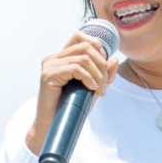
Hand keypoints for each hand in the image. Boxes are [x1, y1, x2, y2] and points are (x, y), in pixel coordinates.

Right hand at [25, 32, 119, 154]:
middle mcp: (53, 58)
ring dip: (97, 75)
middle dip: (101, 64)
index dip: (96, 46)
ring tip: (99, 90)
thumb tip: (114, 59)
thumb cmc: (72, 108)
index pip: (79, 36)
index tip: (103, 66)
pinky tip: (91, 89)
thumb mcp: (93, 88)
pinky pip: (76, 68)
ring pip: (84, 58)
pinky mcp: (48, 75)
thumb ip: (103, 74)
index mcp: (61, 58)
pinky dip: (89, 78)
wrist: (54, 126)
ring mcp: (49, 65)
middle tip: (104, 85)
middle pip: (86, 46)